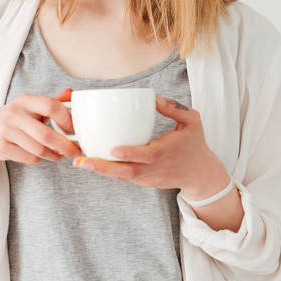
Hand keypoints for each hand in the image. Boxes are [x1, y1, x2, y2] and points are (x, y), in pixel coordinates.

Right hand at [0, 87, 80, 164]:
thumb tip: (71, 93)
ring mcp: (5, 131)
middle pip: (46, 135)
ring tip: (58, 155)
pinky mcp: (1, 147)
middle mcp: (14, 114)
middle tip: (74, 151)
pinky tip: (40, 156)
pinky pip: (29, 158)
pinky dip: (39, 159)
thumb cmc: (16, 120)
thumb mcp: (31, 107)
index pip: (50, 106)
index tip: (73, 130)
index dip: (66, 120)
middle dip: (64, 146)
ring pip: (39, 149)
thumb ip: (52, 102)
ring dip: (53, 155)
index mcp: (25, 101)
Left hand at [72, 94, 222, 193]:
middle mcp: (154, 169)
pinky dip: (108, 171)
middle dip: (102, 168)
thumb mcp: (192, 122)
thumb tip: (153, 98)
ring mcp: (147, 178)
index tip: (113, 149)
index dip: (130, 154)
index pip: (146, 156)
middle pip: (125, 172)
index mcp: (165, 153)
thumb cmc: (195, 145)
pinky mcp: (143, 182)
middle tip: (81, 162)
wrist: (201, 175)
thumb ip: (174, 108)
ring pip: (121, 177)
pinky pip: (123, 176)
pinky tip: (91, 162)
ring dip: (100, 171)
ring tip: (79, 163)